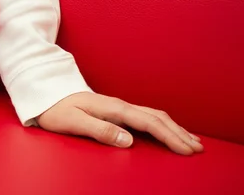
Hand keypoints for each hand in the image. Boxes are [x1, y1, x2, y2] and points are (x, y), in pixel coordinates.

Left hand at [36, 92, 202, 154]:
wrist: (45, 94)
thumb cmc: (56, 110)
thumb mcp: (73, 123)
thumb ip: (100, 131)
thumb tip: (128, 140)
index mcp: (112, 108)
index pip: (147, 123)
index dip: (169, 136)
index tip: (186, 150)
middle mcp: (118, 105)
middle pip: (156, 118)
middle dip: (179, 133)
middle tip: (199, 149)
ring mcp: (117, 106)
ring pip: (153, 115)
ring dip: (174, 127)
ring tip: (191, 140)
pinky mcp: (114, 110)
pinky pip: (144, 116)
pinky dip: (161, 123)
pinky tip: (166, 130)